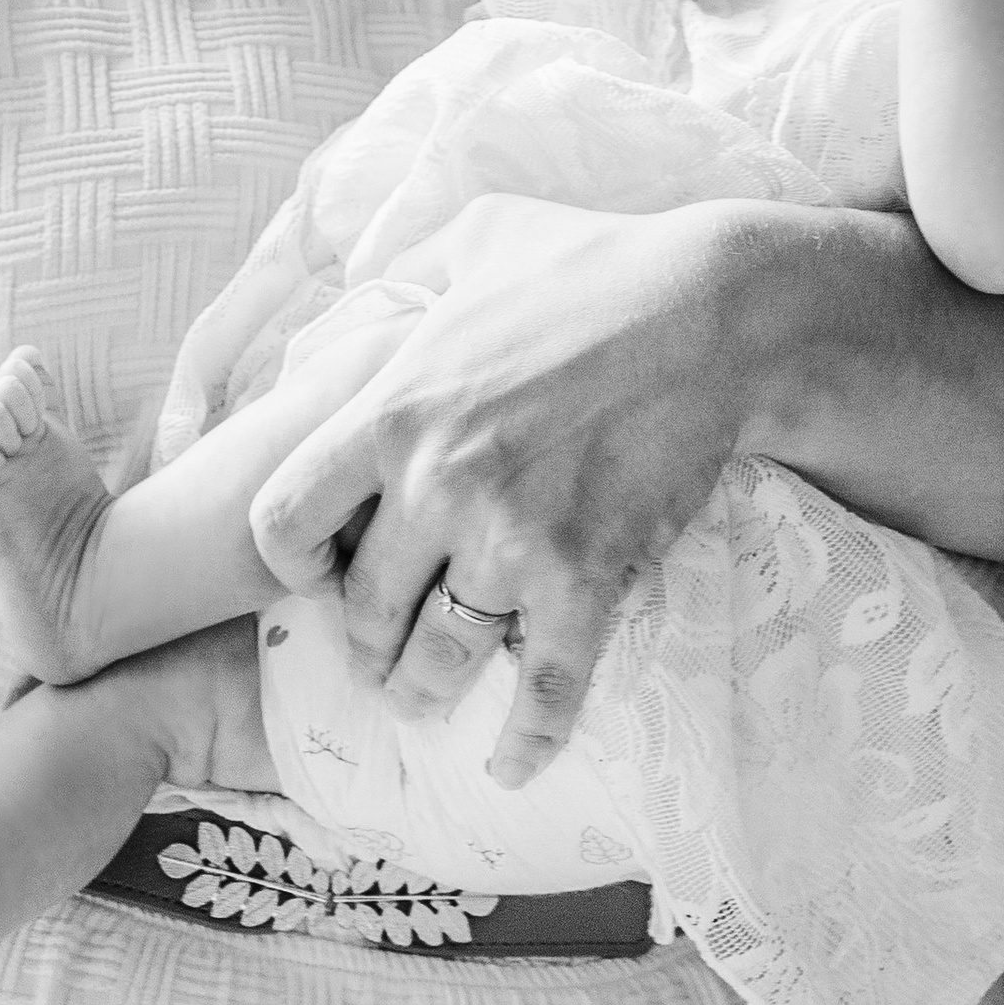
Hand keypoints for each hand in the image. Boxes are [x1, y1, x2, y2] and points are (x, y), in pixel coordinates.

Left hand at [246, 197, 777, 790]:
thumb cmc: (600, 263)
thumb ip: (413, 270)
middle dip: (363, 638)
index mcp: (394, 408)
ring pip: (437, 660)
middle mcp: (438, 485)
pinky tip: (512, 768)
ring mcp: (513, 541)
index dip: (291, 559)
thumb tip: (373, 287)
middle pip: (362, 608)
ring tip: (425, 699)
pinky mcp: (588, 580)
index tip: (316, 569)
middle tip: (377, 650)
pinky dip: (525, 742)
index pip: (282, 522)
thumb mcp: (482, 236)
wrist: (721, 312)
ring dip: (424, 692)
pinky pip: (542, 690)